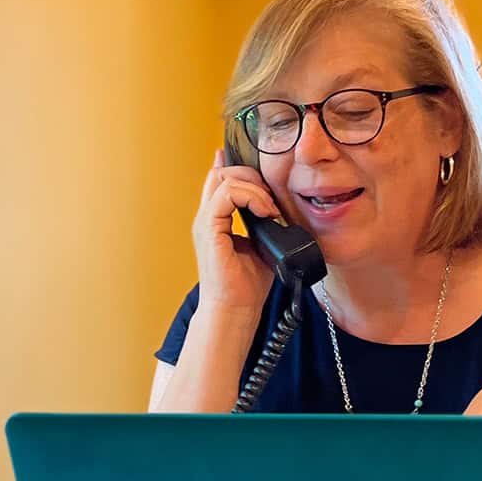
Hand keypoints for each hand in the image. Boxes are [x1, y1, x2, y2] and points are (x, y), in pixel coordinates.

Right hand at [192, 148, 285, 313]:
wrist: (235, 310)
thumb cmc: (246, 285)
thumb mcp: (259, 245)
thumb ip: (262, 224)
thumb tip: (276, 208)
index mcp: (215, 222)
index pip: (219, 182)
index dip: (238, 170)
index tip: (263, 175)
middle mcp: (207, 220)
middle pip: (220, 174)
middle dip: (250, 175)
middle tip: (270, 195)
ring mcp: (205, 224)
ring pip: (224, 180)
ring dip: (254, 188)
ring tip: (270, 208)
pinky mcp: (209, 231)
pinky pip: (226, 196)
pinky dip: (250, 197)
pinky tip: (266, 212)